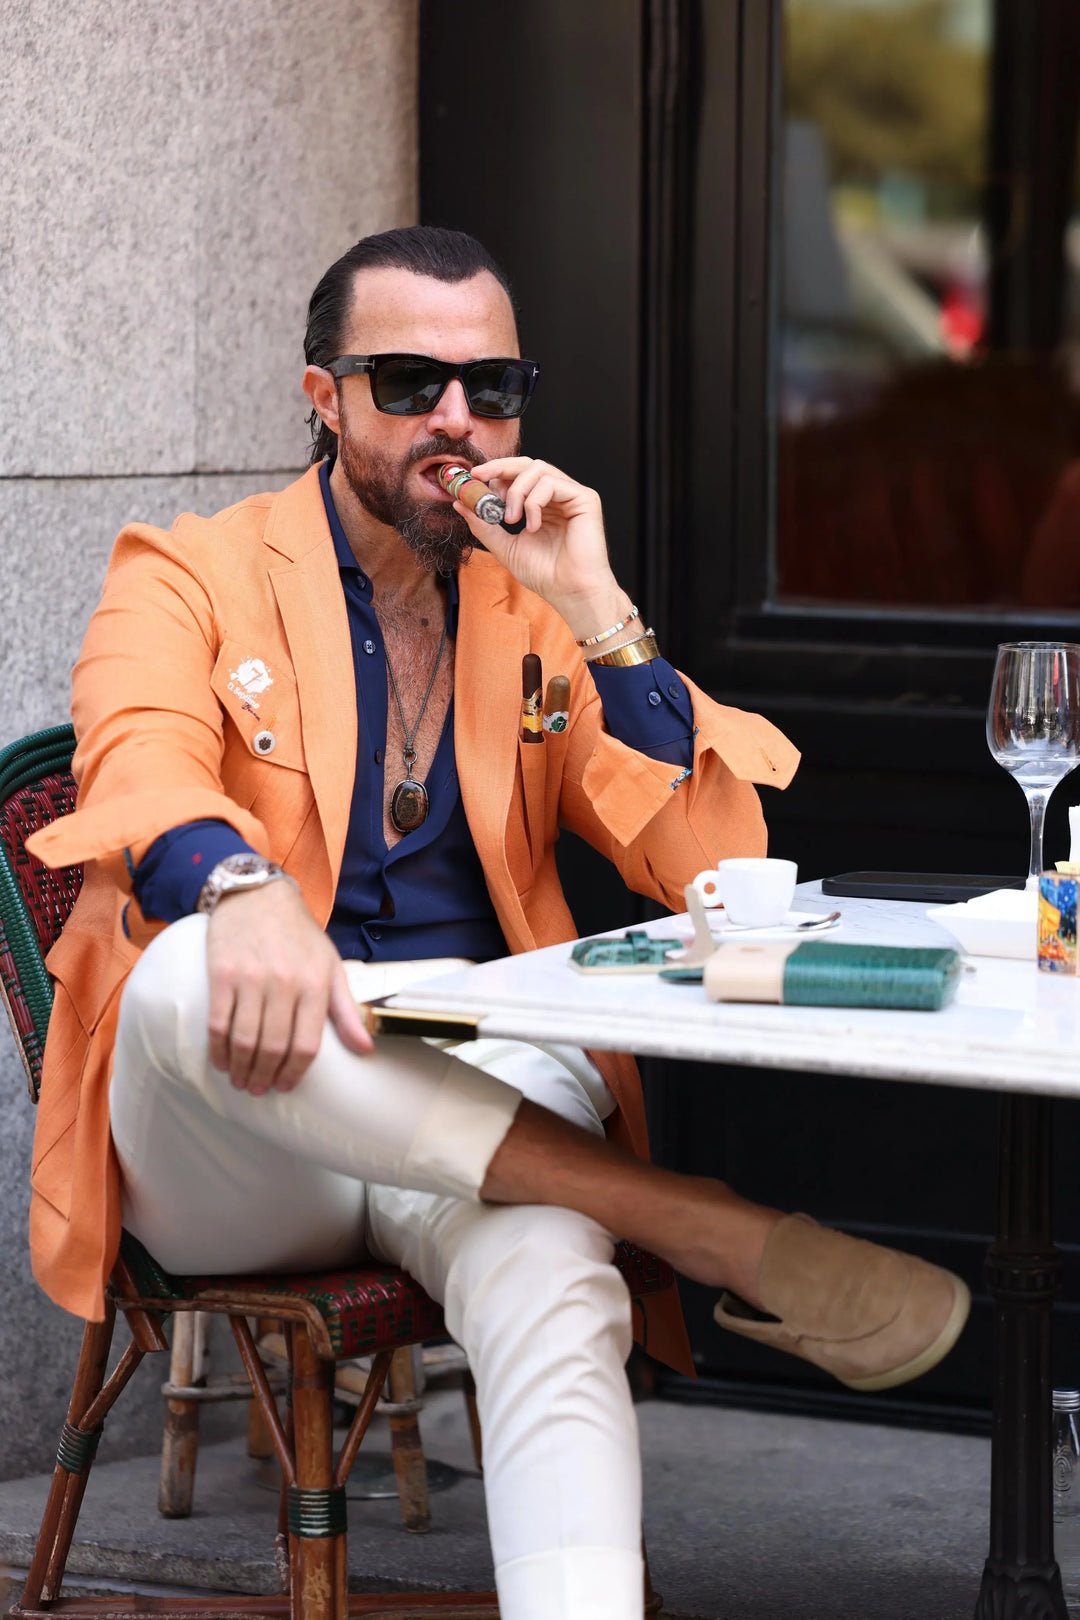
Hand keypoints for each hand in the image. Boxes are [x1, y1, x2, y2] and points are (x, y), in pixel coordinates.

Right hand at [205, 880, 372, 1094]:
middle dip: (264, 1077)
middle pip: (273, 1047)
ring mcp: (252, 978)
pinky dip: (218, 1049)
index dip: (294, 1073)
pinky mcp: (222, 973)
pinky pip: (218, 1022)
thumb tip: (367, 1050)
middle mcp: (285, 982)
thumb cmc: (299, 935)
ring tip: (240, 1081)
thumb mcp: (331, 966)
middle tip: (258, 1089)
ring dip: (240, 1069)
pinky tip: (221, 1061)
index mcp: (315, 983)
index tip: (285, 1086)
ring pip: (245, 1040)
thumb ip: (347, 1010)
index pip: (306, 1045)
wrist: (258, 895)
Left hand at [458, 457, 633, 640]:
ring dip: (516, 491)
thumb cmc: (545, 574)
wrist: (569, 592)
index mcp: (541, 505)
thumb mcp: (505, 547)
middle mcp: (557, 496)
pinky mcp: (585, 498)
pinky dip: (534, 502)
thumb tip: (460, 504)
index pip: (517, 475)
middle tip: (480, 478)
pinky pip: (552, 483)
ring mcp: (572, 495)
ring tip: (510, 519)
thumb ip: (484, 525)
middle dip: (500, 467)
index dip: (496, 472)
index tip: (474, 479)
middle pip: (527, 464)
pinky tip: (532, 526)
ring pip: (538, 470)